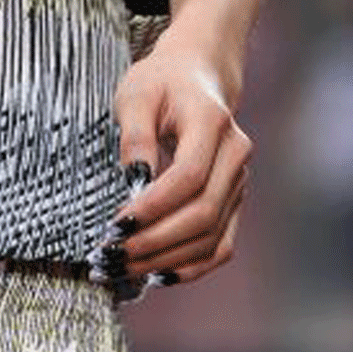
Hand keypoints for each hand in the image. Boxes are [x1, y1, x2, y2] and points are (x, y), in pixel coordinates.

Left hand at [103, 28, 251, 285]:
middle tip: (113, 254)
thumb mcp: (135, 94)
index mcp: (212, 121)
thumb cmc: (161, 83)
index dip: (155, 206)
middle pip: (203, 212)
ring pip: (211, 236)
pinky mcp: (234, 201)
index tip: (116, 223)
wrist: (197, 77)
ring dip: (166, 259)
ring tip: (124, 267)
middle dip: (155, 240)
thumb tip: (135, 182)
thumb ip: (135, 136)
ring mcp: (239, 181)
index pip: (190, 175)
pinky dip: (191, 266)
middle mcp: (235, 154)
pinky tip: (157, 274)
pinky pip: (219, 244)